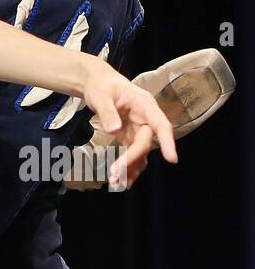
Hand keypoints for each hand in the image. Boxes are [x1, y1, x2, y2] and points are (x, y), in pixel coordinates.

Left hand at [80, 59, 177, 186]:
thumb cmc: (102, 86)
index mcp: (145, 105)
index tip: (172, 159)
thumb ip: (107, 111)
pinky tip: (120, 180)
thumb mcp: (101, 95)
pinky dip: (127, 167)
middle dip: (132, 160)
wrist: (97, 84)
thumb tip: (114, 129)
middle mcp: (146, 120)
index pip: (161, 124)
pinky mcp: (131, 137)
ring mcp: (139, 130)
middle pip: (145, 143)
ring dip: (130, 169)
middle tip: (115, 175)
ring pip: (140, 153)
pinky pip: (133, 155)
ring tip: (116, 183)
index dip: (168, 142)